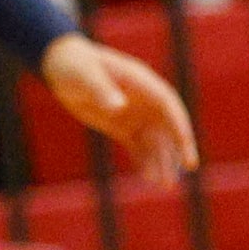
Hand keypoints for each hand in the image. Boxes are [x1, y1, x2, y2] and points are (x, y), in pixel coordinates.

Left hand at [41, 33, 199, 180]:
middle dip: (177, 148)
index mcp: (141, 82)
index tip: (186, 145)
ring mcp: (134, 113)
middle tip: (186, 171)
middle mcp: (144, 99)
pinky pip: (138, 146)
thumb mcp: (85, 76)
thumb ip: (102, 90)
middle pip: (167, 126)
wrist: (62, 65)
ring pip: (154, 140)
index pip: (168, 105)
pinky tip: (148, 178)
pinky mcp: (122, 125)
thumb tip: (120, 106)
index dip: (179, 126)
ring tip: (164, 184)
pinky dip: (144, 161)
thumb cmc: (75, 64)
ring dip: (161, 160)